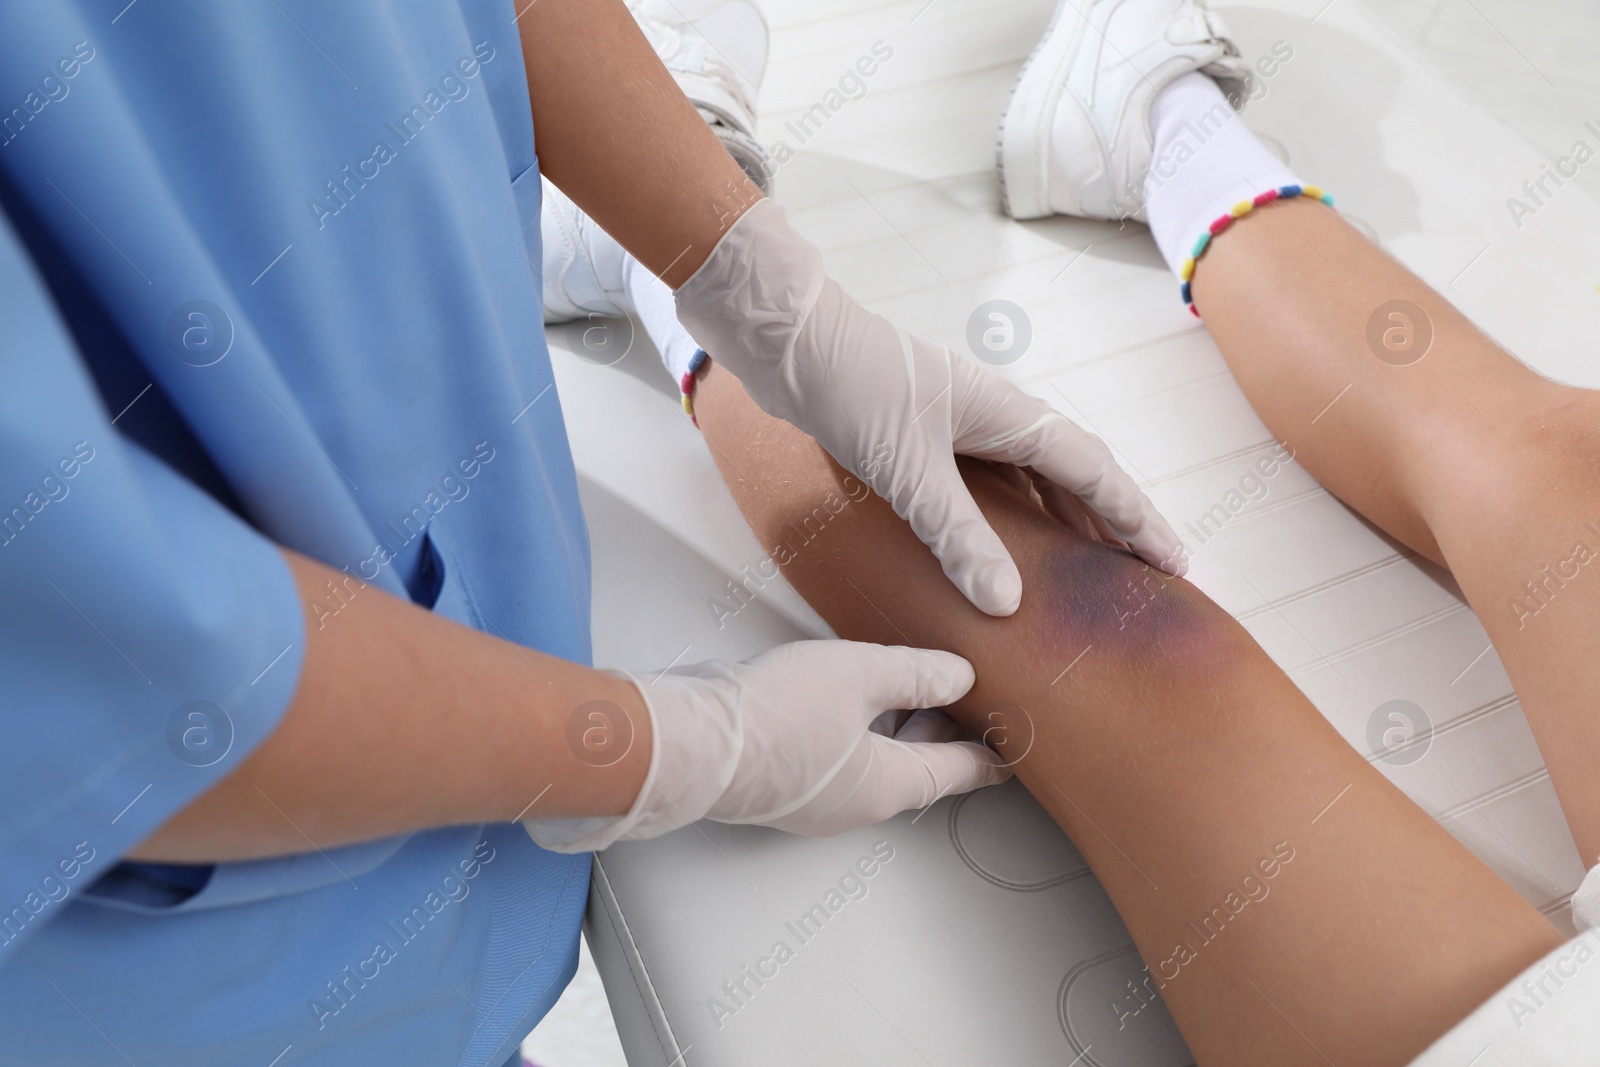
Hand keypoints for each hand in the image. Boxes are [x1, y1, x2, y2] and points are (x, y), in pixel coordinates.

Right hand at [523, 641, 1008, 850]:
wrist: (690, 744)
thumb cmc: (772, 717)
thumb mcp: (860, 675)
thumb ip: (916, 673)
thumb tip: (958, 677)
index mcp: (888, 786)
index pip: (957, 772)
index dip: (989, 755)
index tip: (1012, 750)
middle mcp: (855, 804)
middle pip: (916, 769)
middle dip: (943, 734)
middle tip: (967, 702)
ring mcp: (814, 800)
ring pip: (874, 763)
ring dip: (899, 729)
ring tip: (912, 688)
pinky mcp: (780, 784)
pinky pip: (838, 760)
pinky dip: (859, 731)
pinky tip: (849, 696)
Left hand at [674, 199, 1186, 615]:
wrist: (788, 340)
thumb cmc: (849, 387)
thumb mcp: (908, 470)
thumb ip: (957, 535)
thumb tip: (1008, 602)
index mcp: (1009, 415)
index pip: (1094, 474)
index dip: (1137, 521)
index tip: (1176, 563)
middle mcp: (997, 416)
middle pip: (1076, 475)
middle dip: (1115, 525)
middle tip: (1148, 577)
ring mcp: (964, 424)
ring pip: (1035, 480)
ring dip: (1067, 523)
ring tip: (1093, 573)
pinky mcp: (929, 436)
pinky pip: (995, 482)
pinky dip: (1015, 517)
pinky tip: (1010, 549)